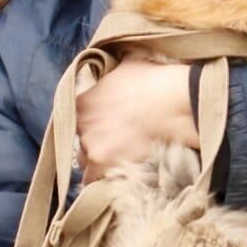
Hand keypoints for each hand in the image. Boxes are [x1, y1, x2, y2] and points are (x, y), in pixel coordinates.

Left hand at [77, 59, 197, 177]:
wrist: (173, 103)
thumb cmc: (154, 81)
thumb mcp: (126, 65)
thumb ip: (111, 74)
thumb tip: (114, 65)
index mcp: (82, 101)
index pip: (72, 119)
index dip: (88, 123)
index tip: (101, 125)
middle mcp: (81, 125)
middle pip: (78, 142)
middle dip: (93, 142)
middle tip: (113, 141)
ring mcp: (91, 146)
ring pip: (84, 163)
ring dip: (97, 162)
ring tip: (116, 160)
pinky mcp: (104, 164)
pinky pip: (93, 181)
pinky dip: (102, 181)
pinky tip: (114, 176)